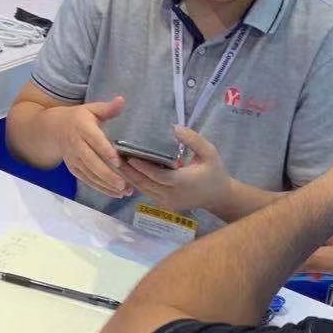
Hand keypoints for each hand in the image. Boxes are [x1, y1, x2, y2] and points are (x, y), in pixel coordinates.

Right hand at [54, 96, 130, 198]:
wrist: (53, 129)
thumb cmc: (79, 118)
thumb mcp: (91, 109)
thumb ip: (108, 108)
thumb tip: (122, 100)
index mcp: (81, 127)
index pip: (94, 140)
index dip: (105, 151)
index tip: (118, 161)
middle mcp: (76, 144)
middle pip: (91, 161)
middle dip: (107, 175)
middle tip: (124, 184)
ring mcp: (73, 158)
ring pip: (89, 174)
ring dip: (106, 185)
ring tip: (124, 192)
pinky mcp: (73, 168)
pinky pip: (87, 180)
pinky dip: (100, 188)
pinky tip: (114, 193)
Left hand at [119, 127, 233, 218]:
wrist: (218, 197)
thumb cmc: (214, 172)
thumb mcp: (209, 152)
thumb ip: (193, 140)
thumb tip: (174, 128)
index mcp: (183, 182)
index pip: (157, 175)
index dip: (142, 166)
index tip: (128, 155)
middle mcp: (171, 195)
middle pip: (145, 184)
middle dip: (128, 171)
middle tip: (114, 156)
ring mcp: (166, 202)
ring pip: (142, 189)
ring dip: (129, 177)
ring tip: (115, 162)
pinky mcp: (163, 205)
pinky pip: (146, 192)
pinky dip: (136, 182)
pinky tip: (126, 170)